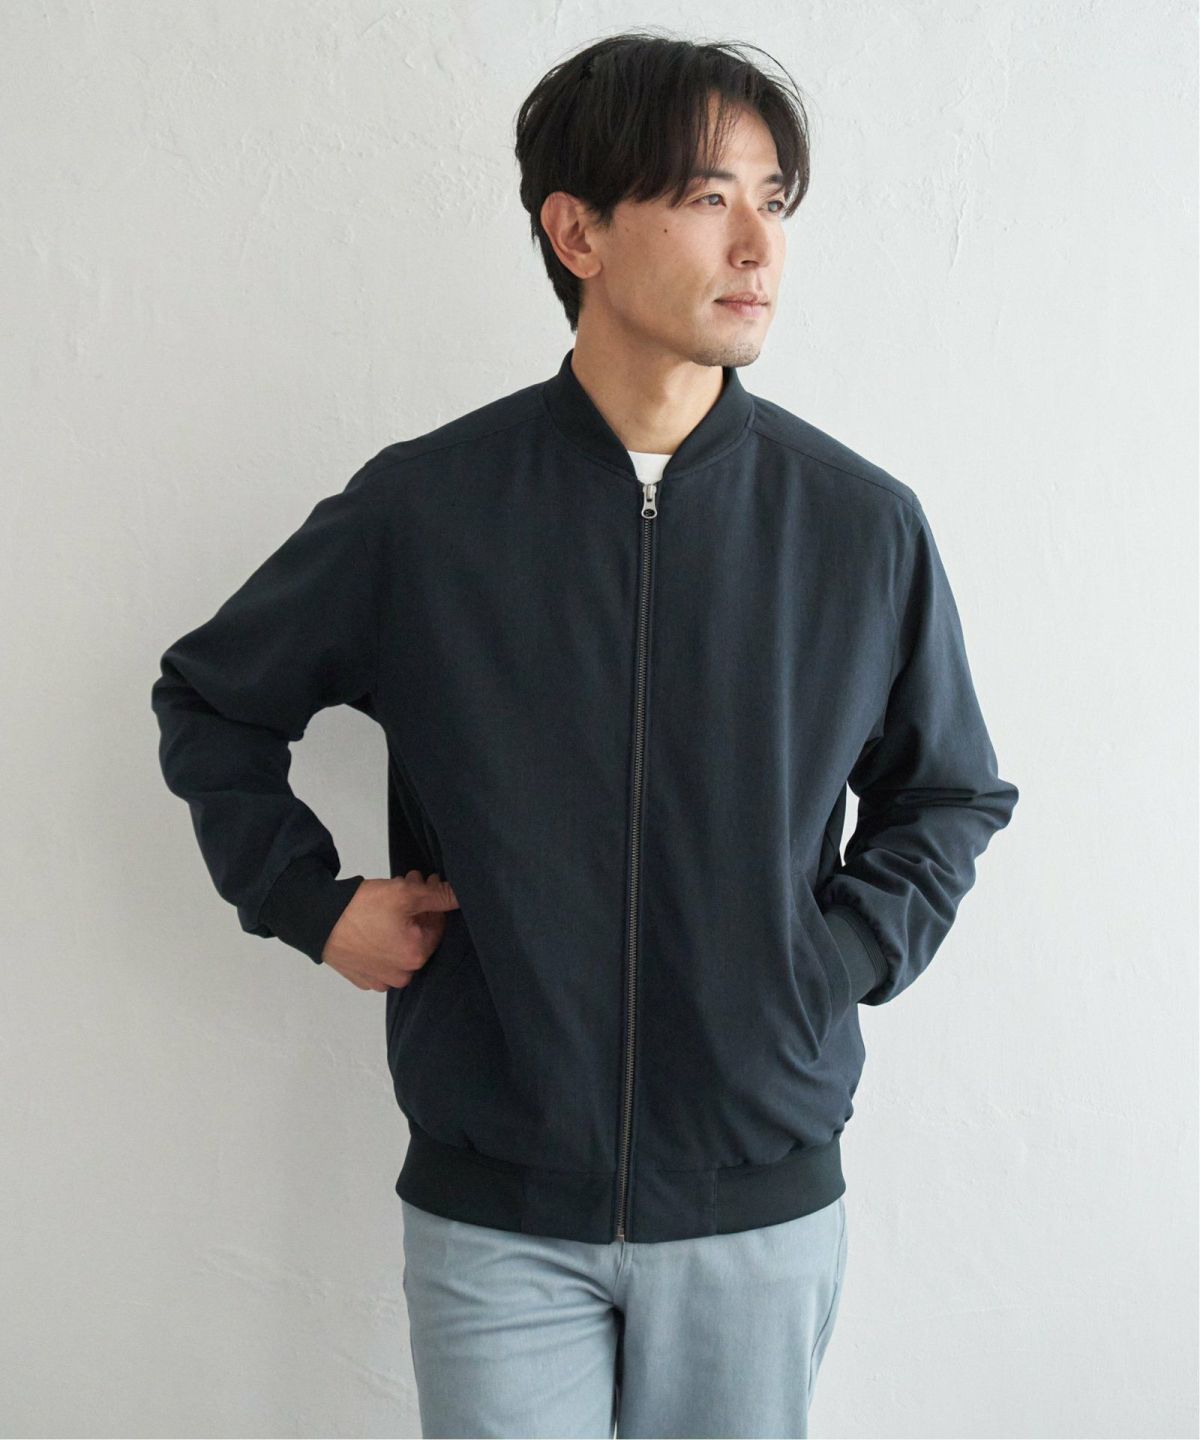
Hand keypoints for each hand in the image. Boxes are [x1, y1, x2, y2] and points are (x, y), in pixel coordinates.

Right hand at [320, 870, 459, 990]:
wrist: (316, 920)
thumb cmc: (362, 908)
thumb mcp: (405, 894)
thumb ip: (438, 896)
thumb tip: (460, 896)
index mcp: (416, 957)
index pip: (437, 924)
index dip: (432, 899)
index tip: (424, 880)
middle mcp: (400, 976)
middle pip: (418, 936)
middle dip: (417, 907)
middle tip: (408, 882)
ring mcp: (378, 979)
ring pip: (399, 946)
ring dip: (400, 922)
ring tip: (390, 898)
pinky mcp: (360, 977)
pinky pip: (381, 957)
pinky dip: (383, 939)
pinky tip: (374, 921)